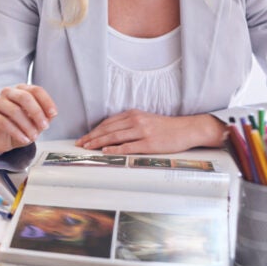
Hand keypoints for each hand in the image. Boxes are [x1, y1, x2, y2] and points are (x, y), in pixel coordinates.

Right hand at [0, 84, 56, 156]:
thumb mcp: (36, 123)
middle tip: (44, 126)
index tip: (53, 114)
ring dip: (27, 125)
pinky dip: (17, 132)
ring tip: (33, 136)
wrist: (2, 140)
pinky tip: (24, 139)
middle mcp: (8, 93)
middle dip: (37, 113)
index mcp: (22, 90)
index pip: (36, 90)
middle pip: (24, 97)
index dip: (46, 102)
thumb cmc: (19, 127)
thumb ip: (45, 117)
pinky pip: (4, 122)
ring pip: (14, 110)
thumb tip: (51, 114)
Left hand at [76, 111, 225, 153]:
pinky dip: (115, 149)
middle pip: (108, 129)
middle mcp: (136, 120)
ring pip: (115, 136)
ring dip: (99, 142)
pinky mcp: (149, 143)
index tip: (84, 137)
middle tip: (80, 143)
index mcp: (133, 114)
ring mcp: (142, 131)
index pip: (108, 122)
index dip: (94, 130)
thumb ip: (129, 123)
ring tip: (87, 147)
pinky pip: (128, 146)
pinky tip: (105, 151)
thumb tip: (112, 132)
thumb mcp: (145, 119)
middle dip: (92, 137)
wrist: (186, 129)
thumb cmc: (166, 127)